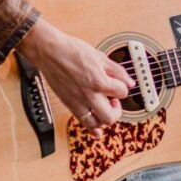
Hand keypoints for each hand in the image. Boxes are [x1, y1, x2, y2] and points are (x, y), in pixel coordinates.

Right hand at [16, 21, 134, 138]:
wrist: (50, 52)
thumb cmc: (71, 51)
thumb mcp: (100, 56)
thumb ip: (117, 71)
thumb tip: (130, 81)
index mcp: (98, 81)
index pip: (122, 92)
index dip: (123, 88)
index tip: (118, 84)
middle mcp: (89, 96)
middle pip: (111, 116)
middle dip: (116, 110)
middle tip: (114, 101)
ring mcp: (78, 102)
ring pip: (97, 124)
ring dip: (104, 120)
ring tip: (104, 108)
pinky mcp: (69, 105)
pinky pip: (83, 123)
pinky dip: (92, 129)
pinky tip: (97, 129)